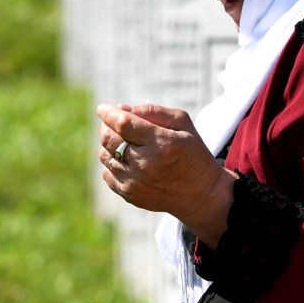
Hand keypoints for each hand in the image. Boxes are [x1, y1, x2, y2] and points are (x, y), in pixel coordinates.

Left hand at [96, 103, 233, 242]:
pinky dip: (112, 161)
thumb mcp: (182, 124)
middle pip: (109, 139)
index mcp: (162, 144)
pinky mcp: (129, 195)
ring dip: (109, 144)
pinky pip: (107, 172)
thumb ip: (152, 111)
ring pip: (104, 155)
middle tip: (114, 122)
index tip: (103, 108)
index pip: (123, 124)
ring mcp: (135, 182)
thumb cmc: (192, 152)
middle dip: (107, 126)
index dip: (109, 113)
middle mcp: (146, 164)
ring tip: (125, 141)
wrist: (200, 194)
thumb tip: (121, 108)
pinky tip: (127, 159)